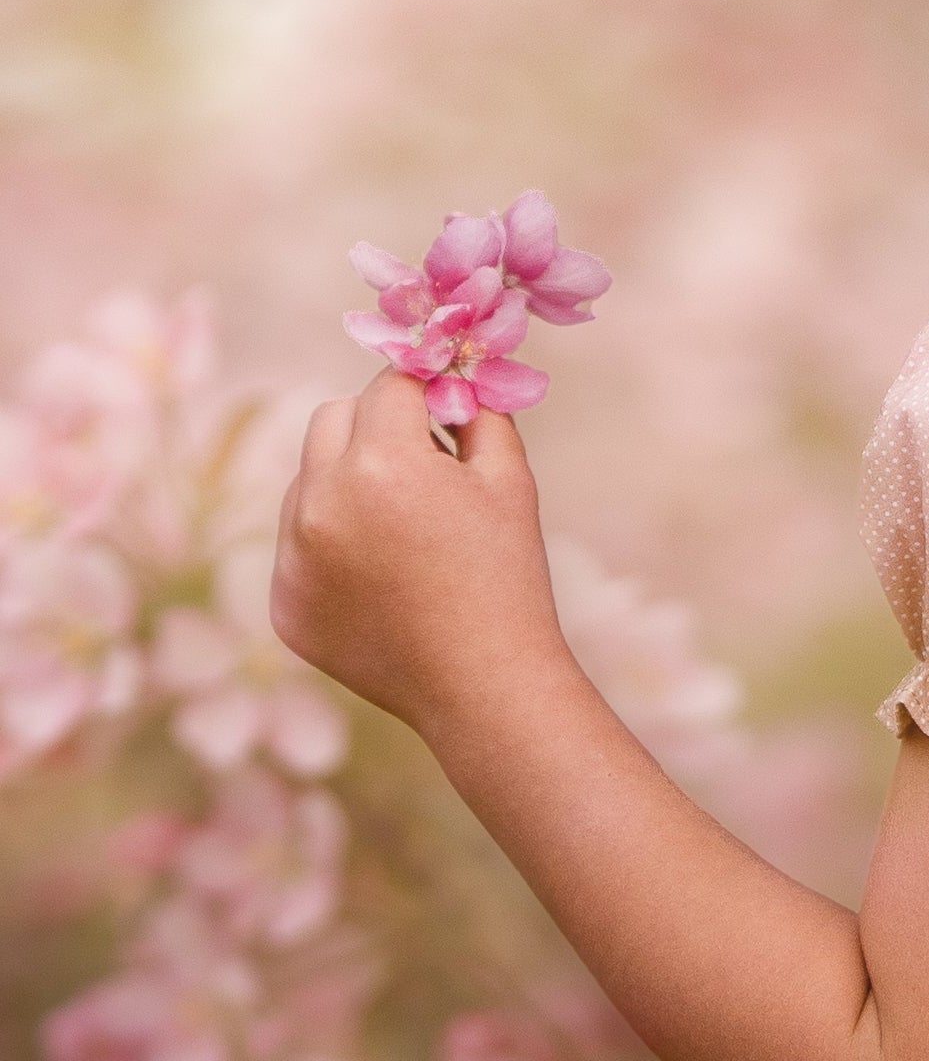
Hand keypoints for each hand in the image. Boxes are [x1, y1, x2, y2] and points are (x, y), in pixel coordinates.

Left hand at [271, 367, 570, 737]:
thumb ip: (477, 412)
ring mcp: (295, 557)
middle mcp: (323, 501)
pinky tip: (384, 588)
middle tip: (423, 477)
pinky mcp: (286, 604)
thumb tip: (449, 371)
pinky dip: (333, 553)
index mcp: (383, 463)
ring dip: (349, 492)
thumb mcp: (510, 484)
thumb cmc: (510, 582)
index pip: (386, 387)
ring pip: (307, 483)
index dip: (421, 398)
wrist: (489, 689)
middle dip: (375, 432)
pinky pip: (298, 547)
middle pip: (331, 420)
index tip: (442, 415)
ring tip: (406, 545)